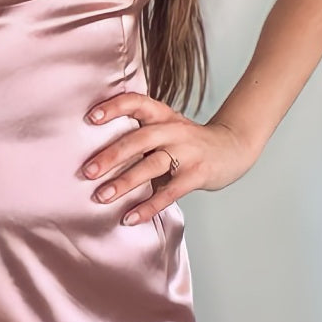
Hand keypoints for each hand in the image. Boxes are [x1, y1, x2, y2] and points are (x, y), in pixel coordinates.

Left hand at [81, 93, 257, 224]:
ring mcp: (187, 152)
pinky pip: (170, 193)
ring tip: (101, 197)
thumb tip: (97, 151)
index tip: (90, 118)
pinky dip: (148, 207)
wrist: (233, 148)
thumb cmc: (189, 141)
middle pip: (139, 139)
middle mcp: (174, 130)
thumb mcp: (167, 127)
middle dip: (111, 156)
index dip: (114, 107)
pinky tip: (130, 217)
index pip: (137, 103)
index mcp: (163, 115)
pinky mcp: (197, 174)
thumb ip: (140, 133)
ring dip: (124, 183)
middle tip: (87, 171)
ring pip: (152, 166)